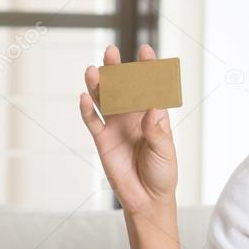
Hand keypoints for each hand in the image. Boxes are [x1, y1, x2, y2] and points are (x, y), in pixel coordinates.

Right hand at [79, 44, 177, 215]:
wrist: (148, 198)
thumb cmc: (162, 172)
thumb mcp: (165, 151)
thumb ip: (156, 132)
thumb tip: (151, 110)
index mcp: (154, 115)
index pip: (150, 87)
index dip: (147, 69)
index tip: (145, 50)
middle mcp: (133, 116)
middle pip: (123, 87)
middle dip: (117, 69)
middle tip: (111, 51)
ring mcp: (116, 126)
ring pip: (104, 99)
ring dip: (98, 85)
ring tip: (93, 69)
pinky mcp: (102, 139)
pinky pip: (92, 121)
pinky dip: (87, 110)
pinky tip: (84, 97)